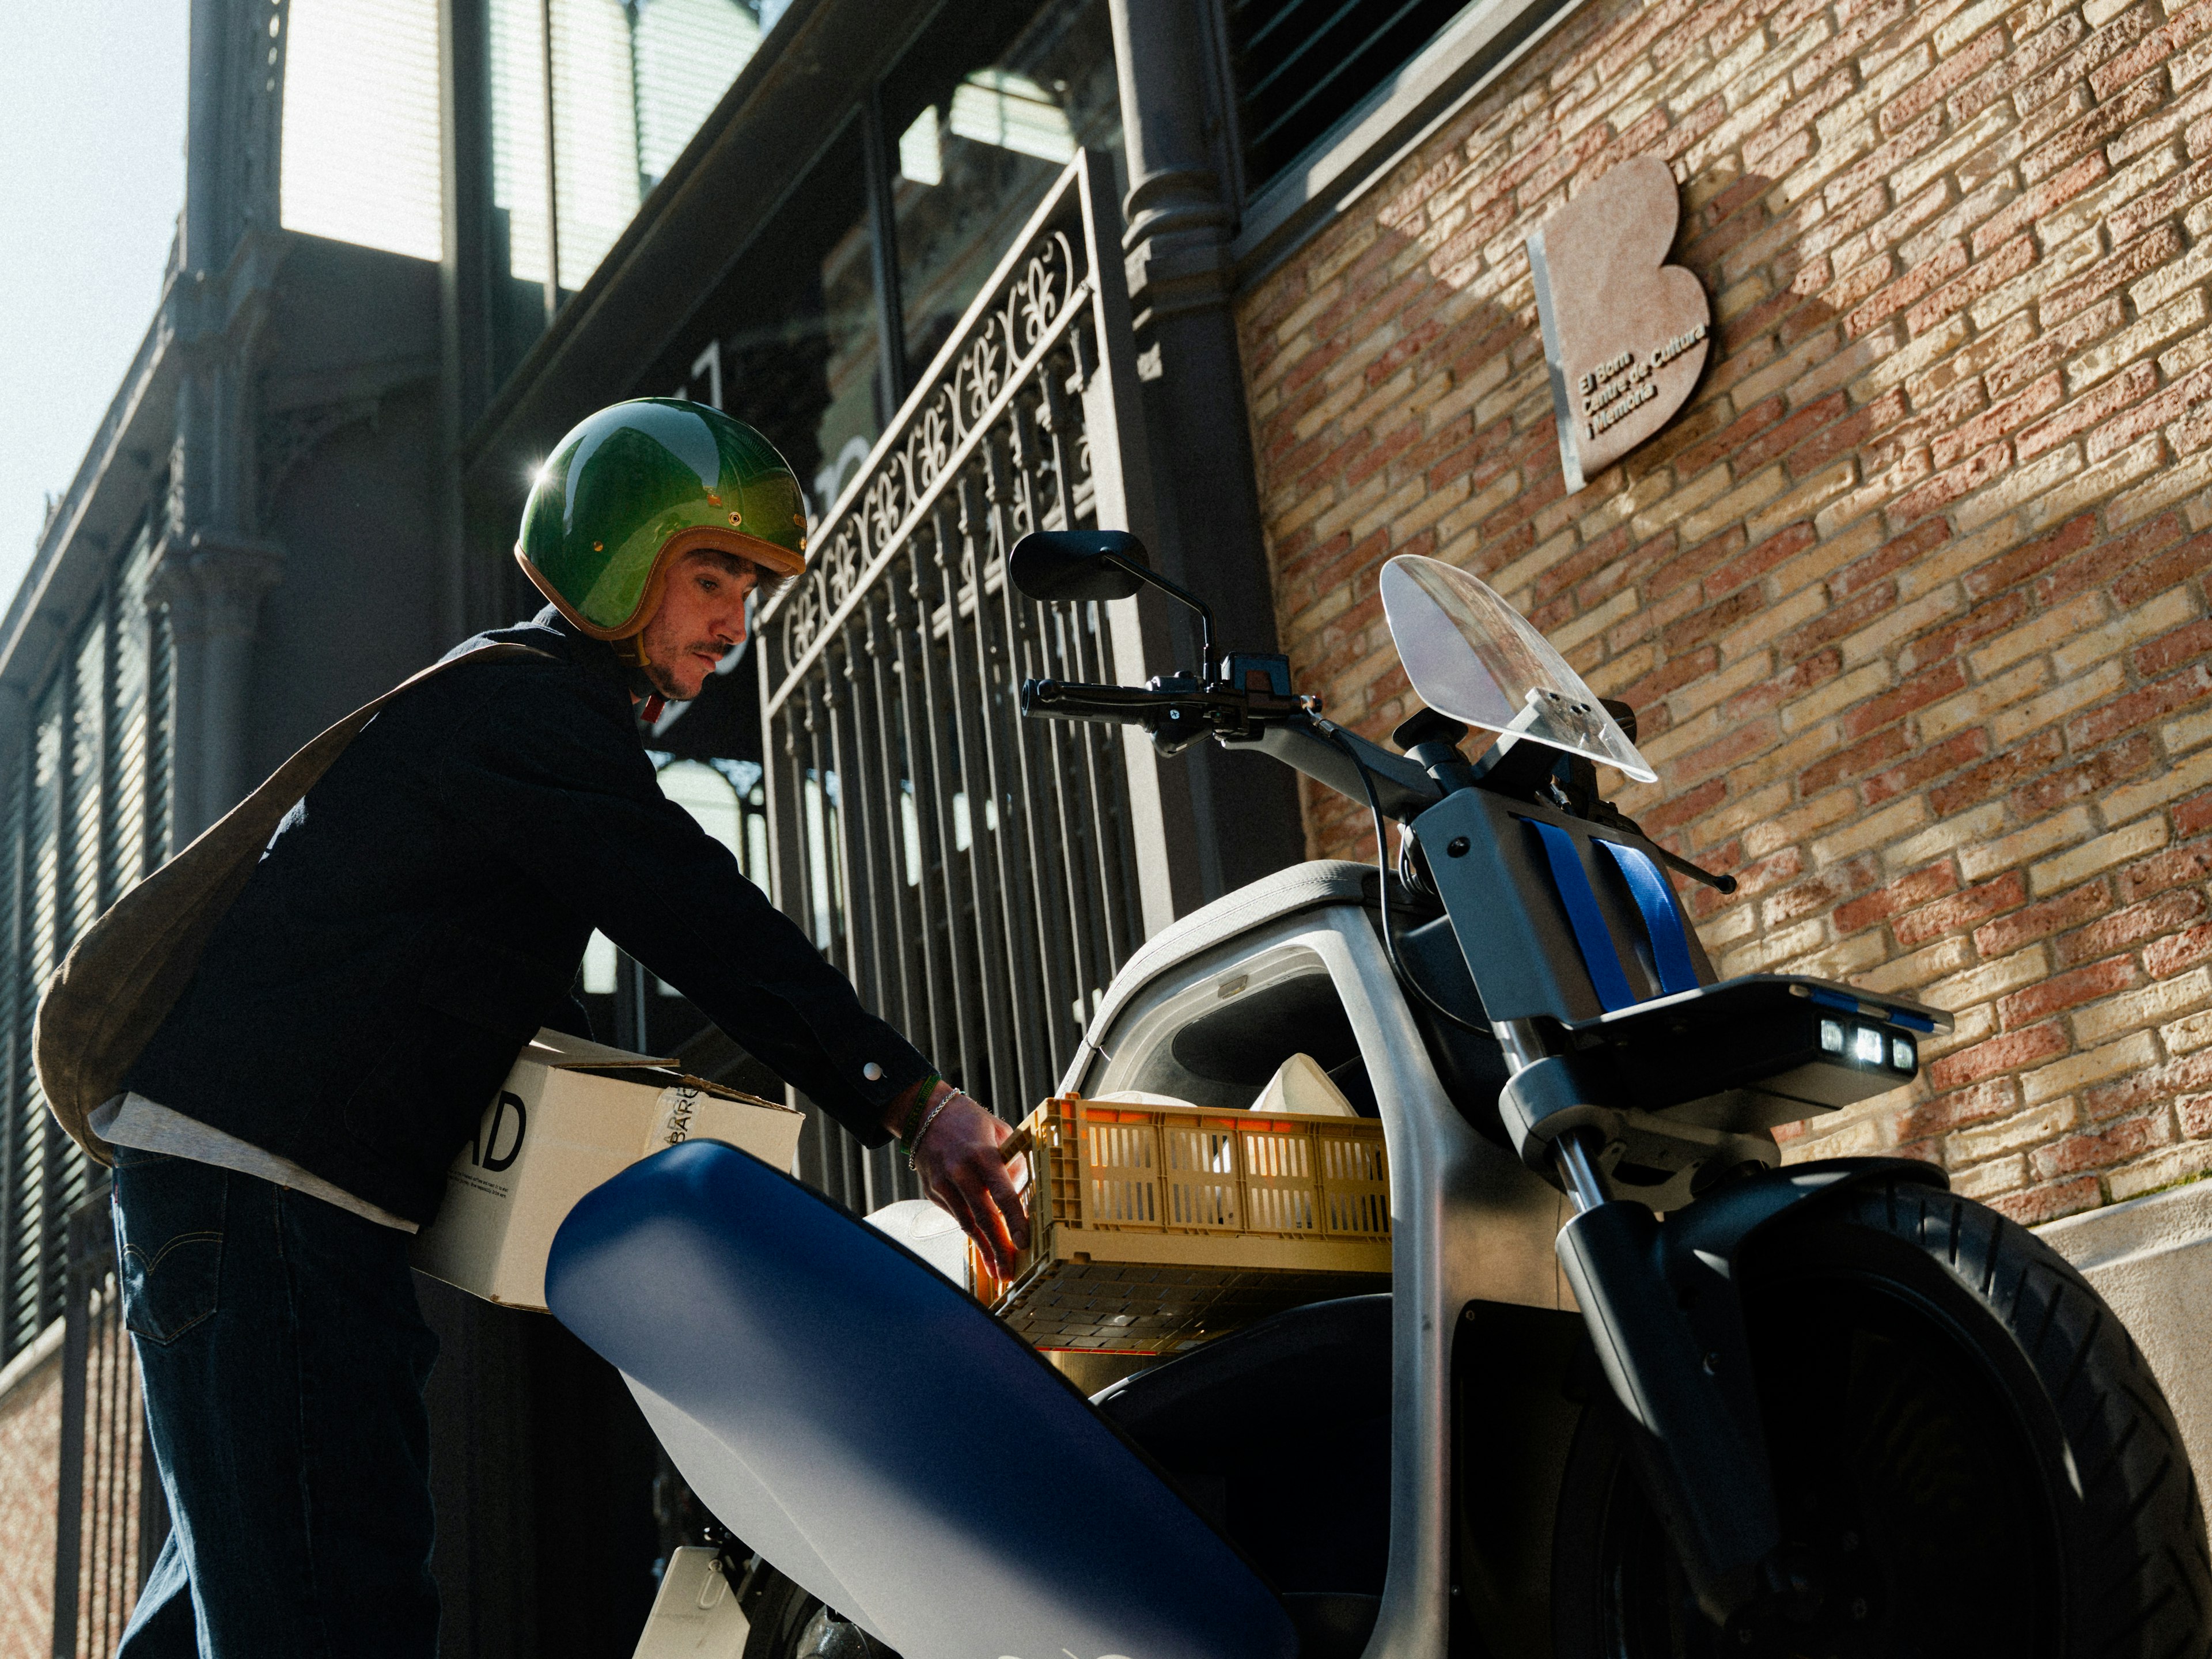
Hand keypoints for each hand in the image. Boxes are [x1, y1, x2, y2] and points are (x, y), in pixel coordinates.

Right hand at [910, 1088, 1029, 1278]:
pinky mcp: (933, 1192)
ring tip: (997, 1269)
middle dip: (998, 1248)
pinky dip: (971, 1233)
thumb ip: (1014, 1160)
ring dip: (984, 1249)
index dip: (1014, 1221)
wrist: (925, 1113)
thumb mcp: (999, 1131)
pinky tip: (983, 1247)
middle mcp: (960, 1172)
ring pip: (967, 1224)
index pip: (1002, 1194)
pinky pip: (957, 1216)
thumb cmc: (967, 1120)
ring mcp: (943, 1184)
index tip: (1023, 1242)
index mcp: (982, 1154)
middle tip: (1009, 1272)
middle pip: (983, 1217)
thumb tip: (1026, 1190)